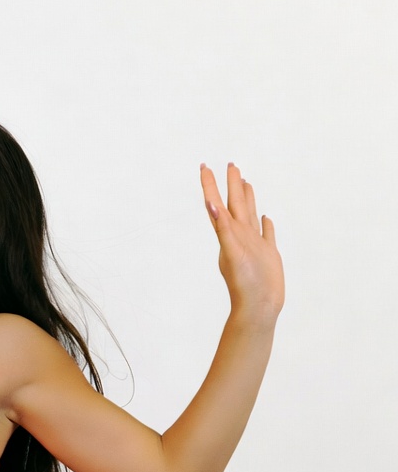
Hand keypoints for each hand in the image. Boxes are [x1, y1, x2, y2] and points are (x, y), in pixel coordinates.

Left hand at [200, 162, 283, 327]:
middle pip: (235, 204)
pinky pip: (265, 233)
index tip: (204, 165)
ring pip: (249, 215)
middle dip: (231, 184)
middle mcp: (239, 236)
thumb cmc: (244, 284)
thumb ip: (222, 228)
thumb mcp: (231, 252)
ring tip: (246, 182)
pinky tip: (264, 217)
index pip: (216, 204)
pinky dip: (264, 224)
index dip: (210, 185)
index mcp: (229, 234)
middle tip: (231, 164)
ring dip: (247, 198)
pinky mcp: (267, 254)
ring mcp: (254, 244)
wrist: (259, 307)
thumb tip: (210, 205)